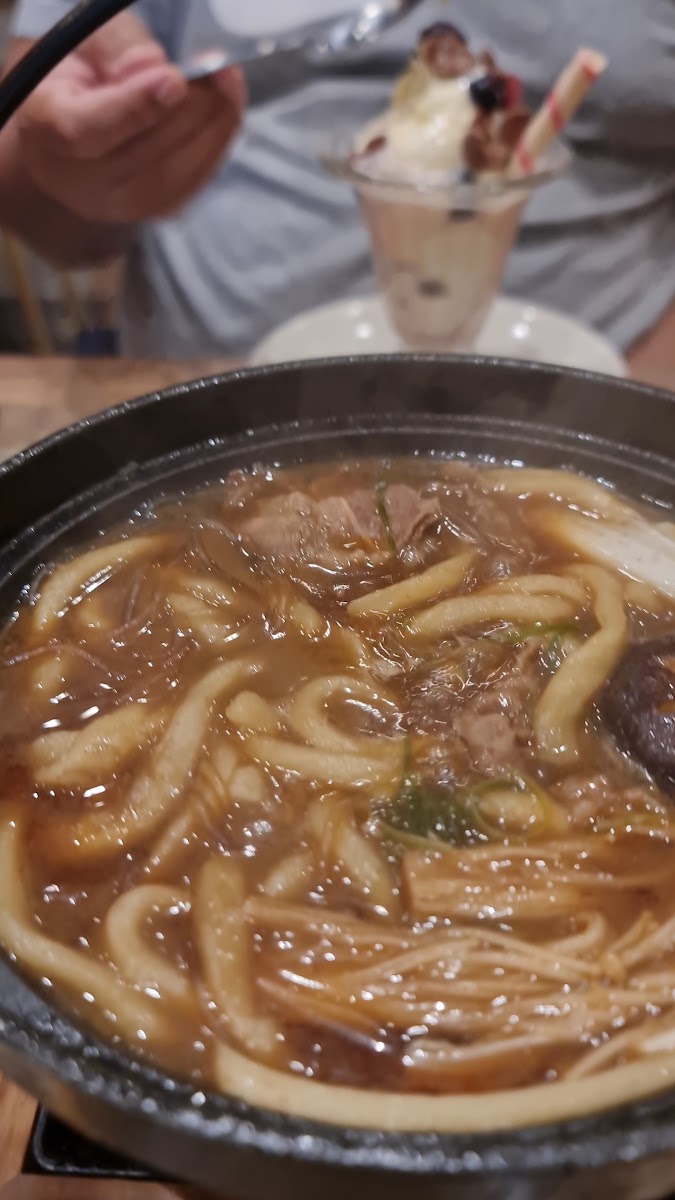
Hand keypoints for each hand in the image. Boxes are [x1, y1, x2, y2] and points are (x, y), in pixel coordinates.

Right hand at [12, 11, 244, 223]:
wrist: (70, 124)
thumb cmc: (73, 76)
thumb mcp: (82, 42)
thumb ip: (115, 48)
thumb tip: (154, 67)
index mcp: (44, 130)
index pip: (87, 131)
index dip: (135, 108)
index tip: (174, 79)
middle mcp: (77, 180)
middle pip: (143, 157)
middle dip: (191, 109)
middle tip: (217, 69)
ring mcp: (115, 205)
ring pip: (174, 175)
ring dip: (214, 126)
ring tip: (228, 82)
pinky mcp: (151, 211)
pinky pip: (193, 183)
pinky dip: (217, 143)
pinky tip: (227, 109)